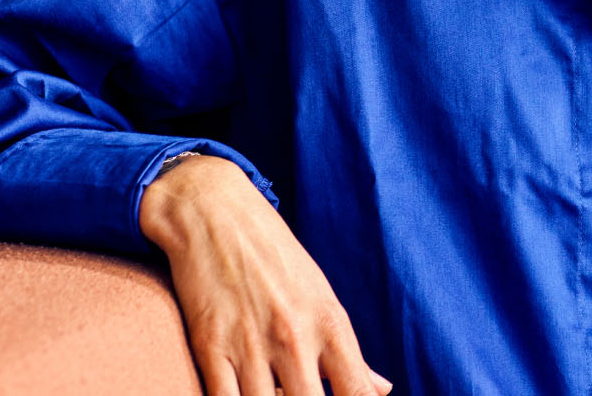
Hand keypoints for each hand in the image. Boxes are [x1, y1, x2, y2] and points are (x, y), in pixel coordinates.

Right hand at [139, 154, 393, 395]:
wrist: (216, 214)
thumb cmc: (276, 260)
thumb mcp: (321, 298)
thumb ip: (349, 353)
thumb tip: (382, 390)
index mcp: (331, 324)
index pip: (357, 392)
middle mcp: (295, 337)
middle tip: (300, 394)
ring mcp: (251, 344)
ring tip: (275, 393)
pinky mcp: (210, 347)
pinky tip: (242, 395)